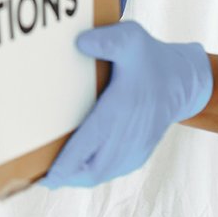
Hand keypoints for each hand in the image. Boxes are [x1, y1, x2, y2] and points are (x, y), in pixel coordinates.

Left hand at [41, 20, 211, 188]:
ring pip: (101, 172)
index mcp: (124, 106)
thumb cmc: (149, 58)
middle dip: (65, 175)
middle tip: (37, 177)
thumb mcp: (131, 39)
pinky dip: (91, 174)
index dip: (68, 160)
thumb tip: (80, 43)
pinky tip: (73, 170)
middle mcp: (130, 132)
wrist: (180, 81)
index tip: (47, 174)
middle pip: (93, 167)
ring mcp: (136, 146)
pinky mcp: (138, 153)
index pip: (92, 140)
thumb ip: (107, 39)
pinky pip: (112, 170)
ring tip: (49, 175)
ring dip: (76, 177)